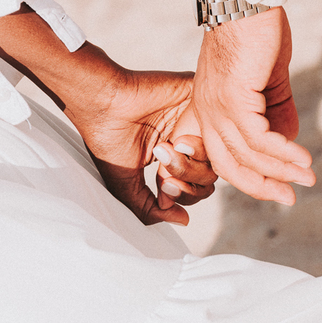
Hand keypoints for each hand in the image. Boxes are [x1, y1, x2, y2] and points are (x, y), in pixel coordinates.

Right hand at [67, 49, 217, 225]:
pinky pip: (217, 130)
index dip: (185, 195)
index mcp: (173, 156)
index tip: (162, 189)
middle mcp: (187, 140)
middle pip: (210, 175)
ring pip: (216, 155)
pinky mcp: (200, 101)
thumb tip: (184, 220)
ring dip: (191, 164)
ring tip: (166, 153)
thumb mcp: (127, 185)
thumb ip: (150, 208)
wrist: (104, 103)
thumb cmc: (108, 140)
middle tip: (165, 176)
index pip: (197, 187)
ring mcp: (195, 121)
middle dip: (189, 184)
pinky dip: (200, 144)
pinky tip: (178, 142)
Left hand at [191, 6, 314, 204]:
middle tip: (289, 198)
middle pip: (228, 166)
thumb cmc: (256, 33)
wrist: (246, 0)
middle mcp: (208, 111)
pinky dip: (281, 152)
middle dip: (261, 186)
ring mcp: (218, 105)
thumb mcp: (268, 79)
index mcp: (210, 108)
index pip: (224, 156)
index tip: (277, 188)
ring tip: (307, 179)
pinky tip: (301, 159)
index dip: (249, 177)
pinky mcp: (234, 96)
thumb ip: (277, 112)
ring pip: (246, 154)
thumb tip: (289, 144)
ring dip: (280, 171)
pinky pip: (258, 137)